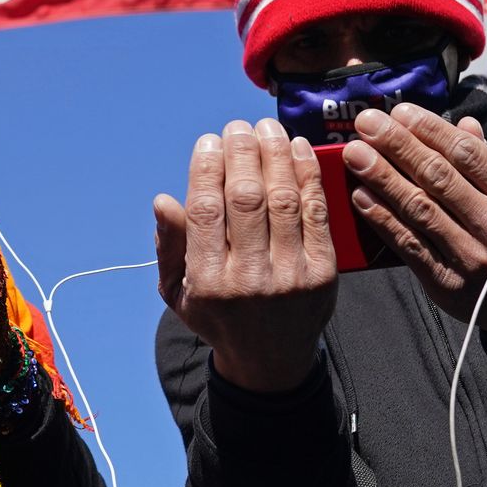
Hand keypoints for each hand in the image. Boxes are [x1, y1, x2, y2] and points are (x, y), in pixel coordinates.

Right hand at [154, 119, 336, 392]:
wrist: (271, 360)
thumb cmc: (217, 316)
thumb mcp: (177, 292)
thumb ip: (169, 246)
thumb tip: (163, 200)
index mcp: (207, 283)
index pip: (206, 211)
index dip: (207, 168)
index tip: (208, 141)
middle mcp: (249, 280)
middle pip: (246, 198)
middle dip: (242, 152)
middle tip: (238, 126)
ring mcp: (290, 276)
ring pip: (283, 199)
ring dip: (275, 154)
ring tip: (266, 127)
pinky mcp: (323, 273)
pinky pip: (316, 213)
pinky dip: (307, 175)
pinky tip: (297, 149)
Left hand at [342, 104, 486, 342]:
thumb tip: (465, 124)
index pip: (467, 154)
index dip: (429, 130)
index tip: (399, 112)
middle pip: (438, 177)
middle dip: (397, 145)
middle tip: (366, 123)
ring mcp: (471, 256)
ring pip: (419, 208)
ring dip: (382, 177)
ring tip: (354, 154)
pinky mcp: (446, 282)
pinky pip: (408, 243)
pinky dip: (381, 218)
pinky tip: (359, 196)